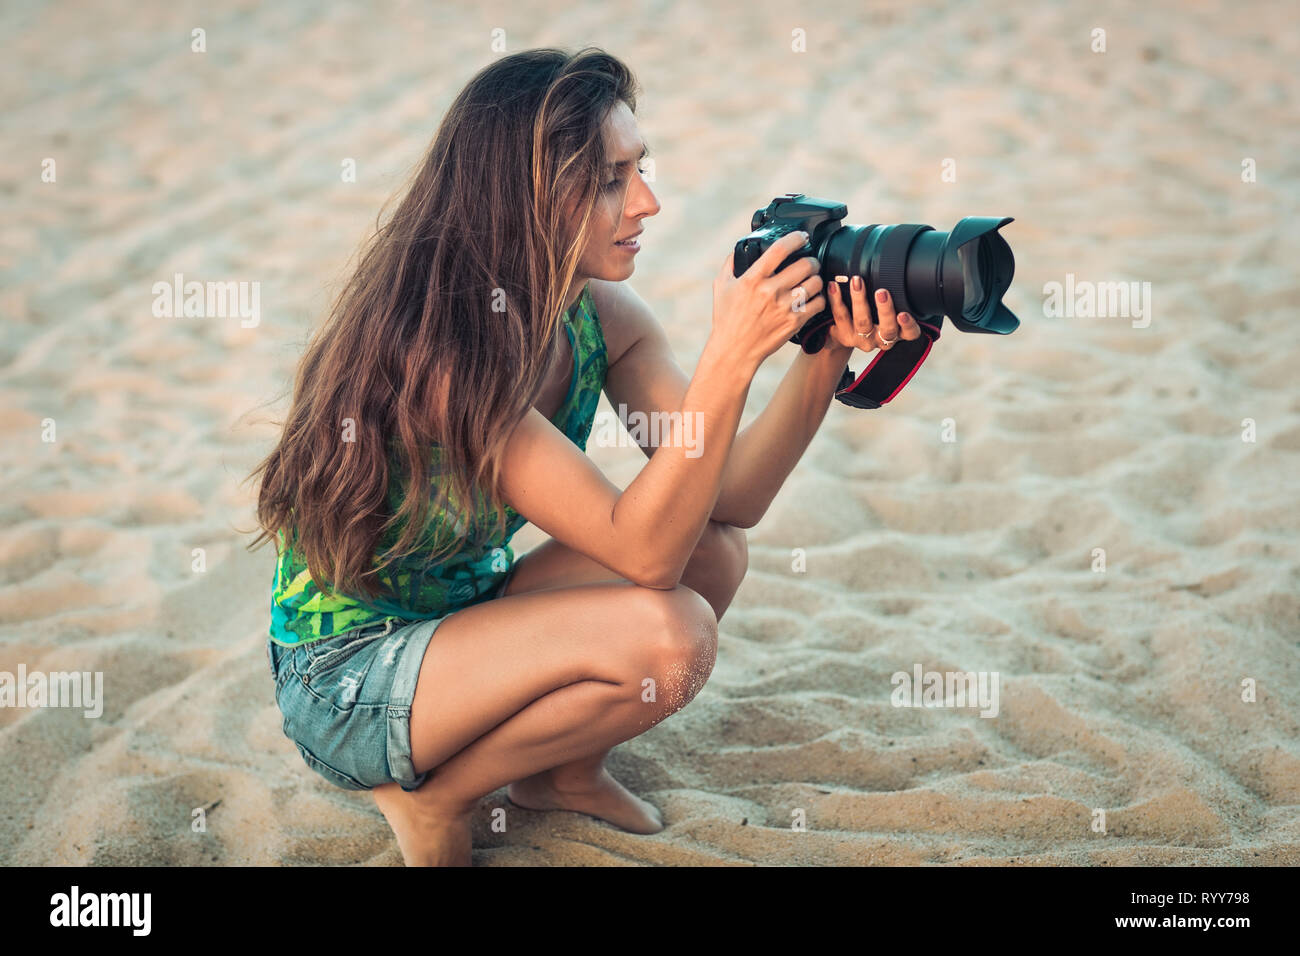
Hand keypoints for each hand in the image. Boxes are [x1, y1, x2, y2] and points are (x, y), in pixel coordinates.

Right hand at [713, 231, 826, 370]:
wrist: (734, 351)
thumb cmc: (727, 319)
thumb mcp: (721, 287)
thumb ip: (730, 264)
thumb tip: (740, 248)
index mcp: (753, 279)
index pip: (780, 249)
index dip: (796, 238)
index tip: (802, 237)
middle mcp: (770, 291)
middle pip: (805, 264)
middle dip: (811, 260)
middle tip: (810, 262)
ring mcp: (784, 308)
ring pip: (815, 283)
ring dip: (816, 278)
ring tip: (811, 280)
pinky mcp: (794, 322)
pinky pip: (818, 303)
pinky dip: (819, 298)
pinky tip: (812, 298)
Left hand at [825, 278, 922, 352]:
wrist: (844, 334)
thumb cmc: (873, 316)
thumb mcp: (887, 310)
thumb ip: (894, 296)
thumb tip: (895, 266)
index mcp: (897, 333)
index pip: (910, 332)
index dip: (908, 325)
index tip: (903, 314)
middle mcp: (881, 339)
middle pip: (887, 329)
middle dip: (885, 310)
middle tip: (882, 292)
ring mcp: (863, 339)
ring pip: (862, 322)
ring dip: (860, 300)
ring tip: (857, 283)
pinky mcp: (844, 336)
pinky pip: (840, 317)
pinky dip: (837, 300)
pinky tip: (834, 286)